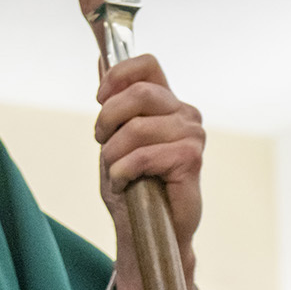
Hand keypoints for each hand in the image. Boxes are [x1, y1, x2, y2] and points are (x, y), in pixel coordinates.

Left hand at [95, 54, 203, 289]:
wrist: (145, 230)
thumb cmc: (132, 184)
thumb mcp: (114, 137)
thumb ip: (113, 101)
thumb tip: (100, 59)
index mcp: (166, 102)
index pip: (147, 63)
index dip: (118, 74)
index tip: (99, 97)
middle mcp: (184, 113)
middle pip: (137, 92)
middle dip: (107, 119)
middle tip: (101, 143)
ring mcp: (191, 134)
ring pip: (136, 127)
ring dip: (114, 154)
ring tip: (117, 172)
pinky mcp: (191, 159)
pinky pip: (145, 154)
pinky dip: (124, 171)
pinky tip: (127, 184)